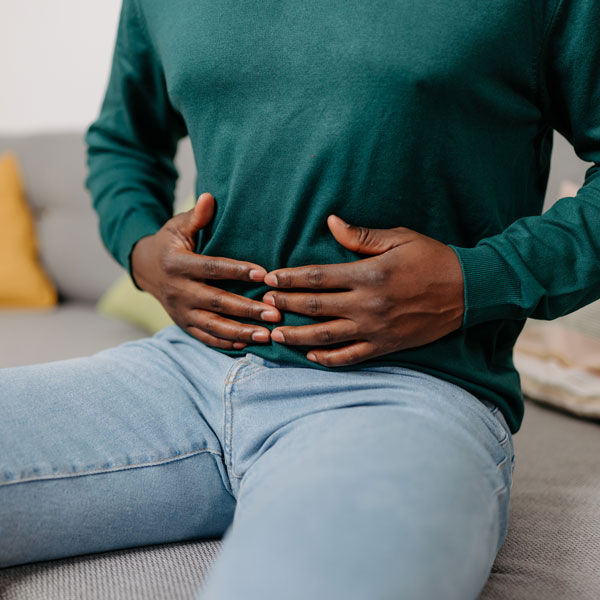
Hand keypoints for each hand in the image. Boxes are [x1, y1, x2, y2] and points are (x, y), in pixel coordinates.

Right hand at [131, 192, 280, 349]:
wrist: (145, 268)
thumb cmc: (170, 243)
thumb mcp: (178, 226)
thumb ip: (196, 217)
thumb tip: (210, 198)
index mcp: (177, 264)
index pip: (212, 268)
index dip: (237, 271)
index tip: (263, 274)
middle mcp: (178, 290)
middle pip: (216, 302)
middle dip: (246, 309)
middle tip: (275, 314)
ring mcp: (180, 311)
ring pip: (212, 325)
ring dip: (240, 332)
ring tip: (266, 335)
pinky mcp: (183, 324)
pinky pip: (204, 337)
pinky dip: (224, 343)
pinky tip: (247, 344)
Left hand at [262, 215, 463, 365]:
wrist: (469, 290)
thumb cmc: (433, 259)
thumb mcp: (399, 239)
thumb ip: (361, 236)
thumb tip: (330, 222)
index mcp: (369, 274)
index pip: (318, 277)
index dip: (290, 278)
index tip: (269, 279)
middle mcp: (368, 304)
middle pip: (315, 307)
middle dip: (286, 305)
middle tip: (264, 305)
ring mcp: (376, 328)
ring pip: (326, 336)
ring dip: (297, 336)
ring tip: (274, 335)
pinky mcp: (386, 345)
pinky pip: (350, 356)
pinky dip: (328, 358)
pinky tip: (310, 356)